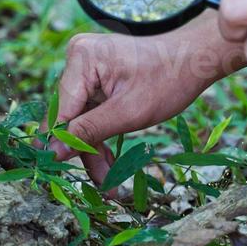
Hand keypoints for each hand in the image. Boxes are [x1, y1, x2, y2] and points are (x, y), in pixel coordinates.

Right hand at [45, 28, 219, 195]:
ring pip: (80, 119)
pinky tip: (110, 163)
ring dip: (93, 149)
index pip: (61, 111)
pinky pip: (91, 111)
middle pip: (70, 117)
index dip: (61, 146)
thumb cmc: (167, 80)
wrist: (194, 59)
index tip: (61, 178)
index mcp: (81, 59)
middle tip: (103, 186)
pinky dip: (101, 135)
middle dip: (84, 151)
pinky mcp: (96, 77)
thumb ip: (88, 132)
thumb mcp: (128, 113)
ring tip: (110, 183)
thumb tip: (53, 153)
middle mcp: (78, 59)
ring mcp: (87, 67)